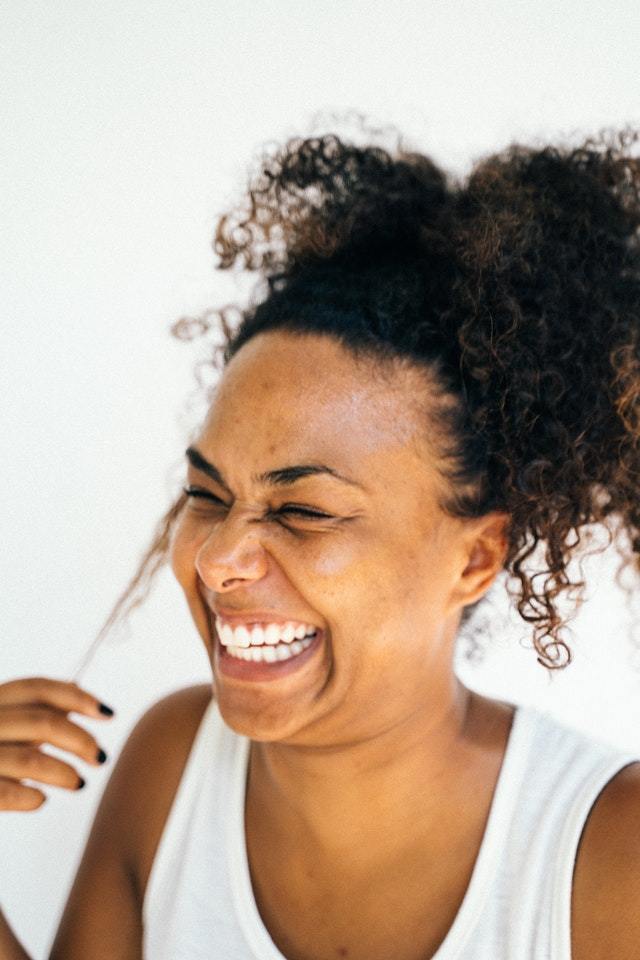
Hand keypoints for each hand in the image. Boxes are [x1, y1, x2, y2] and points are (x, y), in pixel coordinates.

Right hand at [0, 677, 114, 810]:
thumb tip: (76, 694)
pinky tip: (39, 800)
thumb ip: (27, 711)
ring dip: (62, 772)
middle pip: (41, 722)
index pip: (36, 688)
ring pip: (28, 759)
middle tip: (100, 757)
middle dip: (79, 738)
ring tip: (78, 782)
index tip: (108, 712)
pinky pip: (1, 791)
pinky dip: (28, 797)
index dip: (76, 696)